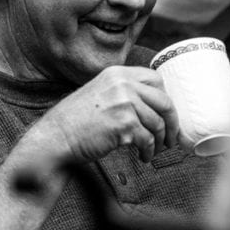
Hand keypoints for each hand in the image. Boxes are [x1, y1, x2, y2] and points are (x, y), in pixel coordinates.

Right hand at [36, 66, 180, 163]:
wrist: (57, 136)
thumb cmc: (78, 120)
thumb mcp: (101, 92)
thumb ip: (125, 91)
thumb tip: (157, 105)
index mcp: (118, 73)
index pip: (156, 80)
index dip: (165, 99)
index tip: (166, 114)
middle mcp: (123, 84)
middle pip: (164, 102)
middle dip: (172, 123)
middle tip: (171, 138)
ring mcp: (124, 103)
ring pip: (158, 124)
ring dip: (160, 141)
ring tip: (155, 150)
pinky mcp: (123, 124)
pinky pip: (148, 140)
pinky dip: (149, 151)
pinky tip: (143, 156)